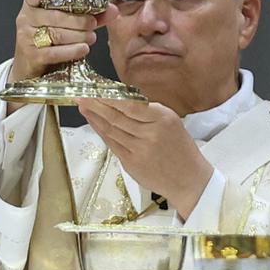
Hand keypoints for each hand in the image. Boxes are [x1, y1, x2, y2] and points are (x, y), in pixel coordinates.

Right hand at [7, 0, 117, 111]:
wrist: (31, 63)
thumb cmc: (51, 35)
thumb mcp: (67, 20)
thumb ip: (90, 13)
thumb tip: (113, 10)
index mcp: (33, 2)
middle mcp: (27, 17)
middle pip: (55, 15)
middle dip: (79, 20)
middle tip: (92, 23)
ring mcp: (27, 37)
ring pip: (57, 33)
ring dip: (79, 35)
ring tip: (91, 37)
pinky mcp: (32, 55)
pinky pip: (55, 52)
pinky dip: (72, 50)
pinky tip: (83, 48)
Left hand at [76, 99, 212, 220]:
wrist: (188, 179)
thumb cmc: (180, 147)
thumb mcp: (171, 121)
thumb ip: (148, 111)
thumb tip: (120, 99)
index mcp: (162, 118)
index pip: (130, 105)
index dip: (110, 98)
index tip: (96, 89)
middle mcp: (150, 133)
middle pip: (117, 117)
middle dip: (96, 105)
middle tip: (81, 95)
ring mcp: (139, 150)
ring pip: (111, 130)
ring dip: (94, 118)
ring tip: (83, 106)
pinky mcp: (131, 164)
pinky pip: (112, 144)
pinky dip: (101, 132)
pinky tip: (94, 123)